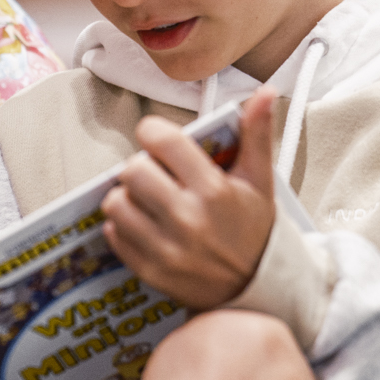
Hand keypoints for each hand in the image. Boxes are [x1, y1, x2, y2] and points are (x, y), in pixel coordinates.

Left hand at [102, 94, 278, 309]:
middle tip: (154, 175)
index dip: (153, 132)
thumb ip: (257, 134)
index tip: (158, 140)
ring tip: (145, 200)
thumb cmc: (254, 228)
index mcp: (213, 190)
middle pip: (131, 171)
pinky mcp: (151, 271)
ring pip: (115, 203)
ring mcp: (166, 248)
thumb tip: (265, 92)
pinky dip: (122, 226)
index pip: (161, 141)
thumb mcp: (260, 180)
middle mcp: (187, 218)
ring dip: (126, 197)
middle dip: (140, 167)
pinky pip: (114, 236)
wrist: (257, 287)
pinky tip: (143, 224)